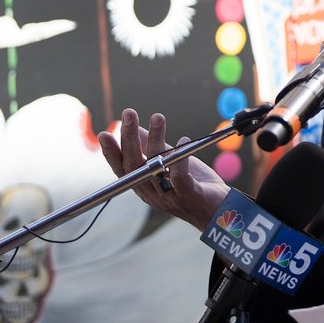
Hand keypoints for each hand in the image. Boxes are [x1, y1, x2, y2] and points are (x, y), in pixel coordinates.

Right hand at [97, 108, 229, 229]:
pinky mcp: (188, 196)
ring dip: (155, 139)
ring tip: (157, 117)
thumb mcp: (169, 163)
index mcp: (144, 185)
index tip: (104, 134)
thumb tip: (136, 128)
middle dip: (129, 137)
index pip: (122, 169)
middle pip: (134, 165)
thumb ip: (151, 148)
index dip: (111, 153)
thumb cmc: (193, 184)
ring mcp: (169, 196)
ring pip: (155, 167)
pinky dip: (180, 158)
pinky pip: (180, 177)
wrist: (218, 209)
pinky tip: (184, 139)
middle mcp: (151, 193)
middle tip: (129, 114)